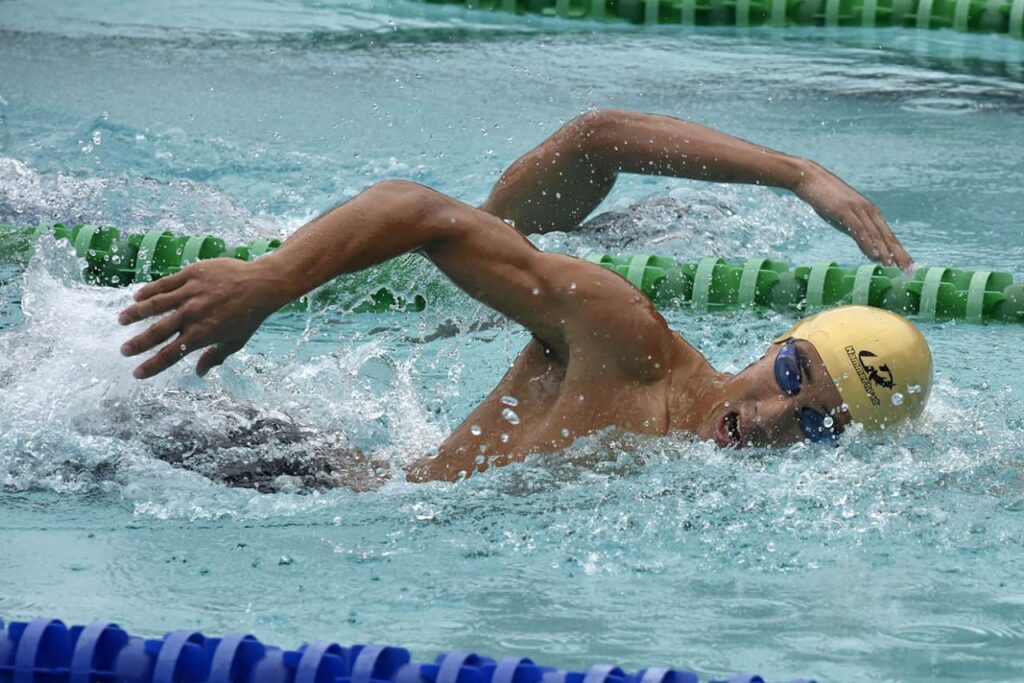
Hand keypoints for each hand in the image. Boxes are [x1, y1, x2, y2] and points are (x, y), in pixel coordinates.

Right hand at [118, 258, 290, 378]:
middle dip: (137, 344)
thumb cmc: (250, 315)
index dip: (152, 366)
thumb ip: (215, 356)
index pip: (170, 354)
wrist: (262, 284)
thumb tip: (200, 373)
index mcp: (202, 334)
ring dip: (135, 313)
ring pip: (154, 304)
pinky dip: (149, 290)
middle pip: (157, 332)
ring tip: (121, 320)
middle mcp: (192, 315)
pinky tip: (137, 296)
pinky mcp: (191, 274)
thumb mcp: (236, 341)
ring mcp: (190, 293)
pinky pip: (165, 283)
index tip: (137, 373)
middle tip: (124, 350)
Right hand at [793, 161, 911, 269]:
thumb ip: (856, 232)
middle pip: (886, 235)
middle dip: (898, 253)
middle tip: (909, 270)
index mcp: (869, 213)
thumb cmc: (826, 199)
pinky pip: (859, 229)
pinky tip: (874, 254)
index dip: (899, 251)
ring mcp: (857, 210)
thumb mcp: (843, 218)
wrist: (810, 178)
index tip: (907, 266)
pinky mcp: (845, 210)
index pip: (888, 235)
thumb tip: (870, 250)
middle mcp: (868, 211)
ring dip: (885, 251)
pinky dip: (868, 243)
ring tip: (893, 266)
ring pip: (875, 234)